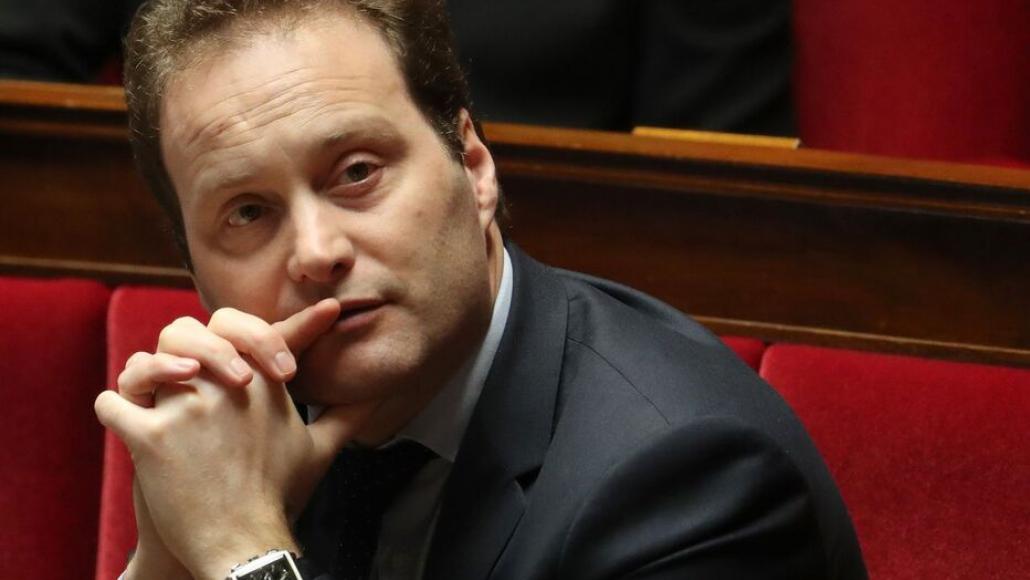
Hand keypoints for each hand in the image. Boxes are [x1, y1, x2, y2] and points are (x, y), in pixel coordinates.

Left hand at [96, 299, 380, 578]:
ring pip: (144, 363)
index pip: (246, 329)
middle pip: (186, 334)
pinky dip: (114, 412)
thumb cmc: (280, 496)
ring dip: (142, 377)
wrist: (244, 543)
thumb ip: (348, 416)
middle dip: (180, 350)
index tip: (243, 323)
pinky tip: (124, 424)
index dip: (244, 329)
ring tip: (147, 396)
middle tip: (184, 375)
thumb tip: (381, 397)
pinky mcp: (150, 437)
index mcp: (263, 381)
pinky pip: (112, 404)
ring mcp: (186, 409)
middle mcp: (225, 385)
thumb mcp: (319, 450)